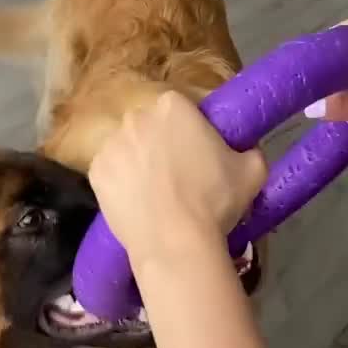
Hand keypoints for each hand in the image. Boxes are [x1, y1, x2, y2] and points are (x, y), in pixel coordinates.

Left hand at [88, 91, 266, 266]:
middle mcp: (136, 116)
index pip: (181, 109)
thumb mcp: (252, 171)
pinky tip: (136, 202)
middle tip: (178, 175)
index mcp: (173, 105)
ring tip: (155, 193)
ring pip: (128, 148)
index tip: (199, 154)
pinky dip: (120, 183)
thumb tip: (244, 150)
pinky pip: (111, 171)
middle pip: (150, 125)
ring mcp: (111, 144)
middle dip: (162, 143)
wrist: (174, 242)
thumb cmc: (214, 201)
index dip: (191, 131)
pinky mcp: (95, 172)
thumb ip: (249, 150)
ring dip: (139, 162)